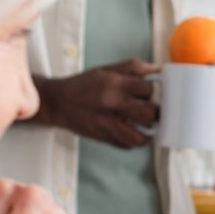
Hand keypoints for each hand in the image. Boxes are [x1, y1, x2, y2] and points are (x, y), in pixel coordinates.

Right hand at [33, 59, 158, 147]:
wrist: (57, 103)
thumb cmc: (83, 85)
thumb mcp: (106, 70)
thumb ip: (132, 67)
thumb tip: (157, 69)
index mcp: (114, 85)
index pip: (147, 89)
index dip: (153, 90)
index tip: (150, 92)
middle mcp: (112, 105)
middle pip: (148, 114)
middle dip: (156, 113)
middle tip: (154, 110)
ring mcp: (108, 124)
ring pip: (140, 137)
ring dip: (148, 132)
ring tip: (148, 125)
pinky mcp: (103, 138)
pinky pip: (127, 146)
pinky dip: (135, 141)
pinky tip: (136, 133)